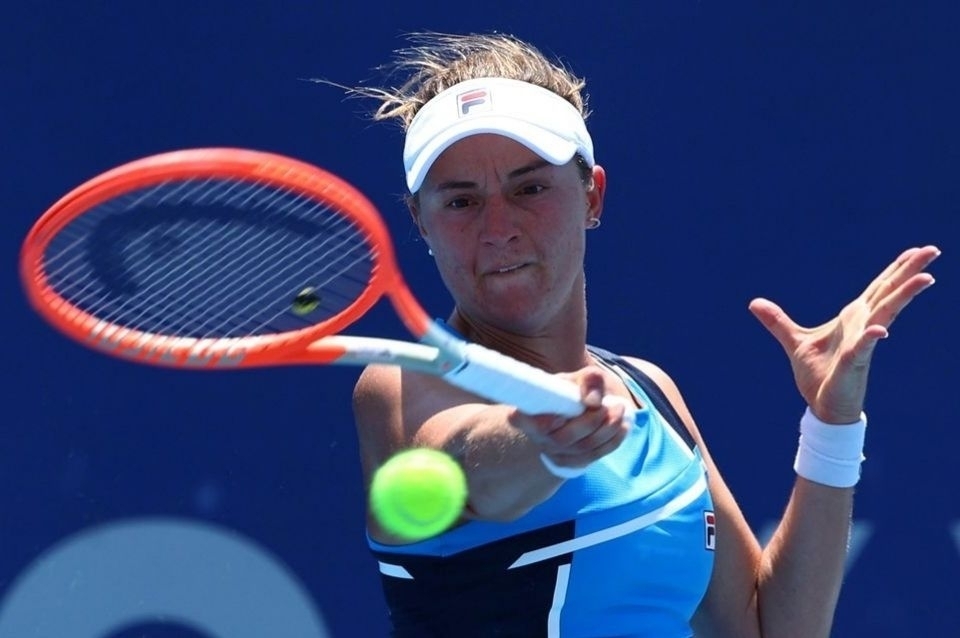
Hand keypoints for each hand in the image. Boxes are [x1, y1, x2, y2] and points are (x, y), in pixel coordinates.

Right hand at [511, 366, 629, 468]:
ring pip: (582, 449)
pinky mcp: (571, 462)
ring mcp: (553, 452)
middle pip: (562, 438)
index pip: (523, 421)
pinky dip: (613, 441)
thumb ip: (589, 380)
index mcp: (528, 412)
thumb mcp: (581, 377)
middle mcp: (537, 436)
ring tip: (621, 409)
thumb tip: (593, 401)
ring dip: (608, 430)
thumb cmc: (574, 390)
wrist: (581, 407)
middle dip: (592, 422)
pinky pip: (594, 456)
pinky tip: (623, 426)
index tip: (562, 415)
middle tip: (614, 404)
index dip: (543, 422)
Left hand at [748, 245, 939, 423]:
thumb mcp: (794, 341)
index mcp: (853, 317)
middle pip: (889, 293)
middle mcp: (863, 326)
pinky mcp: (854, 364)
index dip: (896, 269)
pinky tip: (880, 332)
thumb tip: (754, 303)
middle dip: (910, 272)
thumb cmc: (818, 374)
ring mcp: (862, 344)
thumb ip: (777, 321)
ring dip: (904, 296)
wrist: (821, 405)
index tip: (916, 250)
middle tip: (933, 250)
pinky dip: (870, 338)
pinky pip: (863, 349)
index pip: (878, 288)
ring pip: (886, 315)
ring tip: (926, 278)